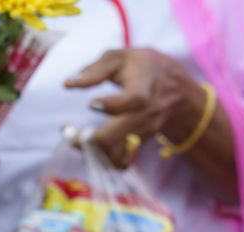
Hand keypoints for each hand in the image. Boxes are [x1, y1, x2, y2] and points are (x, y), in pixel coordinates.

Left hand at [66, 48, 199, 168]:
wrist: (175, 88)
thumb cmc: (141, 67)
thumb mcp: (121, 57)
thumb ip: (95, 70)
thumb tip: (68, 84)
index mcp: (142, 90)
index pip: (132, 101)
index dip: (111, 105)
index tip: (91, 103)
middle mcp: (145, 116)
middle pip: (115, 139)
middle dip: (88, 140)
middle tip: (68, 130)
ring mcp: (143, 134)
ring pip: (114, 156)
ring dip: (90, 152)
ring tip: (76, 138)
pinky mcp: (139, 145)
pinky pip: (119, 161)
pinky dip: (102, 160)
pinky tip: (91, 146)